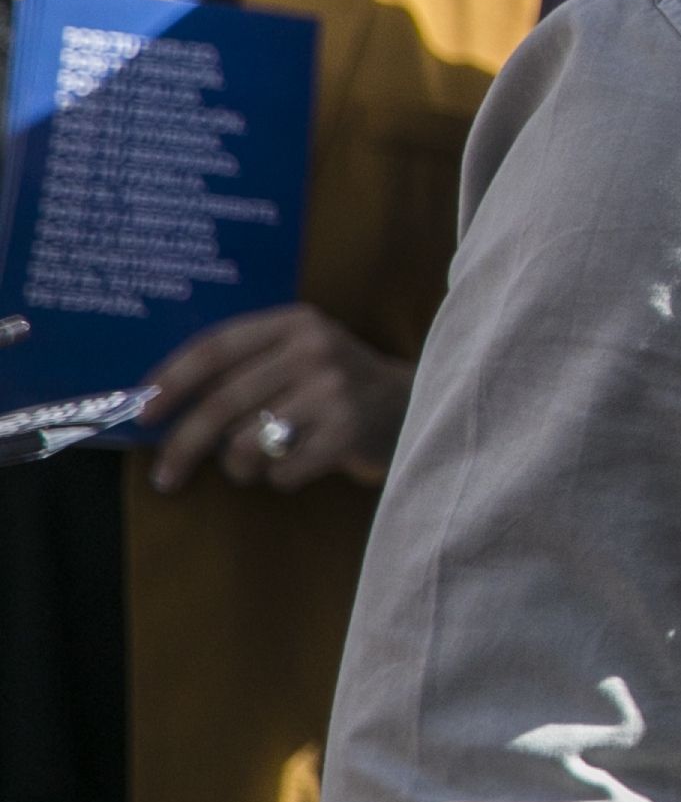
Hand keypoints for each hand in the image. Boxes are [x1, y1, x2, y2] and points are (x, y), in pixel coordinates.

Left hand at [141, 304, 410, 493]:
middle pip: (221, 403)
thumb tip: (159, 409)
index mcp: (294, 323)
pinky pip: (282, 470)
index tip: (143, 414)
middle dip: (182, 446)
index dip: (171, 381)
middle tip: (164, 478)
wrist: (416, 405)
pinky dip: (278, 478)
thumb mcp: (297, 355)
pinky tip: (298, 465)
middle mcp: (315, 349)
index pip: (215, 347)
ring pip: (246, 442)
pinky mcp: (350, 432)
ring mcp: (335, 390)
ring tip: (254, 465)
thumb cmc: (334, 385)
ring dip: (238, 466)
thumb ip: (244, 368)